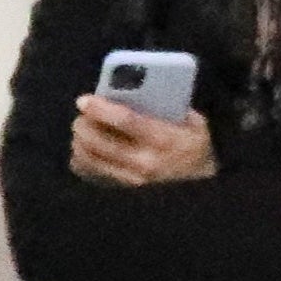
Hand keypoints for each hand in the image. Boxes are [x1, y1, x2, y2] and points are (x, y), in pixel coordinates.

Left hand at [72, 95, 215, 185]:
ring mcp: (132, 180)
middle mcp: (145, 162)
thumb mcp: (194, 122)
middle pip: (99, 141)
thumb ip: (169, 105)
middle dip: (84, 125)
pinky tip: (84, 149)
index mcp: (164, 139)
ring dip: (80, 141)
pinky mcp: (123, 191)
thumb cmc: (194, 146)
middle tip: (81, 114)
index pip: (125, 120)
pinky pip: (91, 174)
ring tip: (82, 129)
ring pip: (90, 159)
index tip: (84, 100)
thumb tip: (134, 89)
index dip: (101, 108)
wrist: (201, 186)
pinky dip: (82, 160)